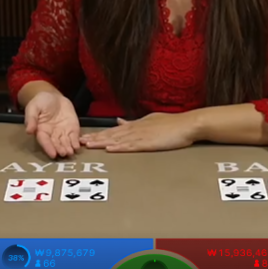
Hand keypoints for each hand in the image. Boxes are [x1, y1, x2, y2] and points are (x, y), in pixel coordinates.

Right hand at [24, 92, 80, 158]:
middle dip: (60, 149)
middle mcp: (52, 134)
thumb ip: (31, 119)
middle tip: (64, 153)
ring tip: (71, 152)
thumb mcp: (33, 108)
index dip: (48, 148)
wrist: (53, 96)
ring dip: (68, 148)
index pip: (45, 141)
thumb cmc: (41, 102)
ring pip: (65, 142)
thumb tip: (28, 131)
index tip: (52, 154)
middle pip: (56, 144)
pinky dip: (76, 142)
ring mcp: (63, 132)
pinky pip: (74, 136)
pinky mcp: (72, 128)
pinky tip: (78, 146)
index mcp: (41, 131)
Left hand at [79, 112, 198, 151]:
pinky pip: (132, 146)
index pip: (114, 130)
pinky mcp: (149, 143)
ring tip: (90, 146)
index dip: (99, 134)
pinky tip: (110, 149)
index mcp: (136, 124)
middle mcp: (136, 129)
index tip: (87, 137)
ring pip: (118, 140)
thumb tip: (120, 121)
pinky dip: (120, 147)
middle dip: (95, 138)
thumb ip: (134, 122)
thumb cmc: (172, 124)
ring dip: (103, 143)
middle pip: (112, 134)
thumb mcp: (150, 119)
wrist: (187, 124)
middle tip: (80, 142)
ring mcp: (142, 135)